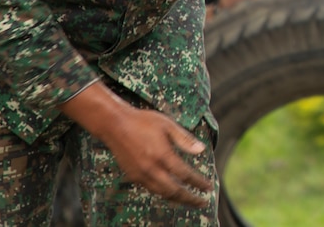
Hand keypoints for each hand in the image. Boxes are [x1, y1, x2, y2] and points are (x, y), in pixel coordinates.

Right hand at [59, 82, 212, 206]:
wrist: (115, 125)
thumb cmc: (143, 121)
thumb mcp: (168, 125)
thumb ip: (185, 139)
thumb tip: (201, 150)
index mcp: (163, 155)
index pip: (185, 175)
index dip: (199, 183)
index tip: (208, 187)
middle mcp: (152, 169)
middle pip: (175, 191)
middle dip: (190, 199)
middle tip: (202, 202)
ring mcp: (141, 175)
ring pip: (162, 193)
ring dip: (177, 199)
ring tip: (189, 200)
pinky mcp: (133, 176)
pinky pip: (152, 189)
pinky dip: (164, 193)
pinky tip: (171, 192)